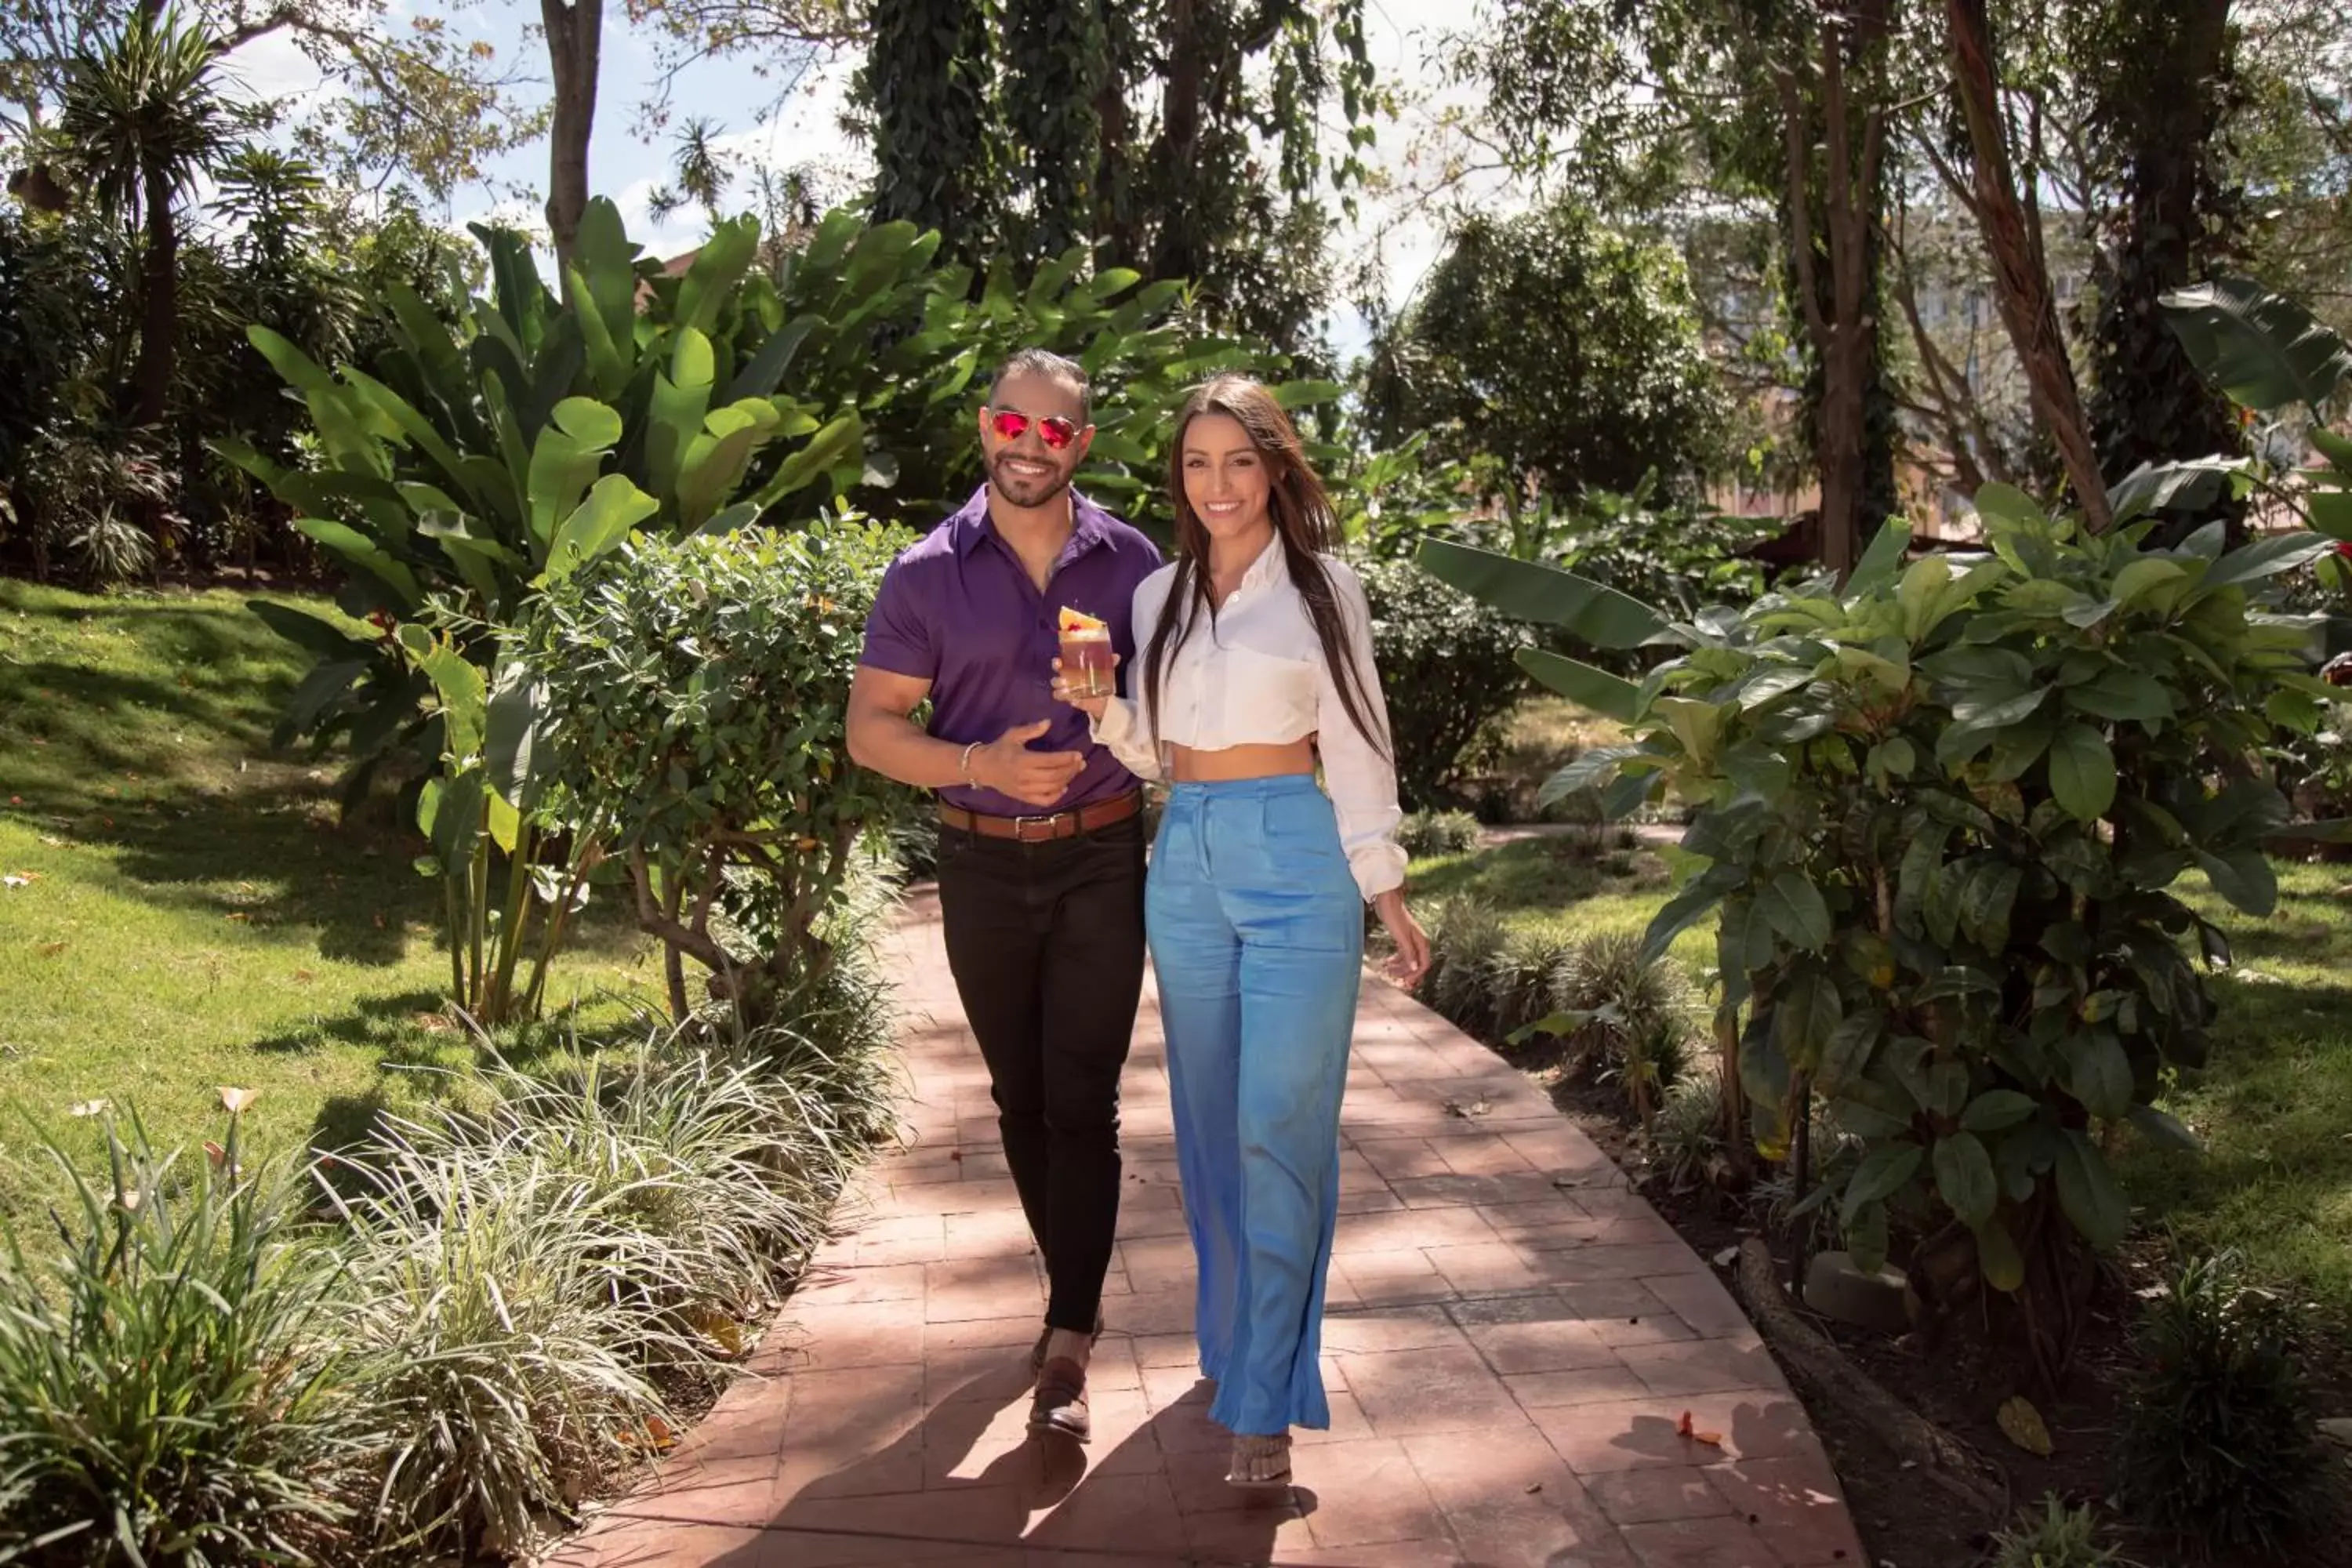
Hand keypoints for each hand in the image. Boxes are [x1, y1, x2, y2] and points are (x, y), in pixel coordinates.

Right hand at [971, 719, 1085, 806]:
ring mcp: (1024, 790)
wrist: (982, 768)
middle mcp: (1024, 777)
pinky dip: (1056, 796)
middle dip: (1071, 769)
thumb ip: (1031, 729)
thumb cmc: (999, 749)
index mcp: (1022, 760)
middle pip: (1054, 776)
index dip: (1066, 758)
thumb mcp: (1013, 735)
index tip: (1078, 754)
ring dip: (1067, 780)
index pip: (1050, 761)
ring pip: (1052, 788)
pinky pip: (1044, 801)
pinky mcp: (1024, 798)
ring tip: (1075, 771)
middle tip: (1081, 763)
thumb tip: (1048, 722)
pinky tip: (1063, 788)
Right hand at [1050, 654, 1114, 719]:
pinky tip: (1076, 700)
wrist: (1101, 695)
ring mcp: (1068, 691)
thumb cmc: (1096, 677)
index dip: (1056, 663)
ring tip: (1069, 690)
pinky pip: (1068, 701)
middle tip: (1064, 680)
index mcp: (1070, 668)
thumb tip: (1116, 656)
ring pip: (1057, 691)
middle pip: (1055, 679)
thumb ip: (1109, 663)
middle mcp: (1066, 679)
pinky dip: (1072, 701)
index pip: (1058, 665)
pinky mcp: (1072, 700)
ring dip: (1061, 691)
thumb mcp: (1103, 669)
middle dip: (1057, 679)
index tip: (1058, 662)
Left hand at [1371, 889, 1429, 987]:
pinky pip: (1402, 954)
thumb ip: (1408, 952)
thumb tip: (1414, 969)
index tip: (1406, 982)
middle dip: (1407, 973)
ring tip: (1388, 972)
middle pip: (1416, 964)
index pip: (1424, 964)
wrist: (1387, 901)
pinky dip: (1396, 960)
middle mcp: (1418, 943)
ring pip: (1408, 960)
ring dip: (1400, 968)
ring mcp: (1410, 941)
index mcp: (1422, 942)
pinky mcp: (1402, 939)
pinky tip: (1387, 963)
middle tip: (1396, 981)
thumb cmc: (1395, 917)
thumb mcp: (1401, 936)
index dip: (1416, 975)